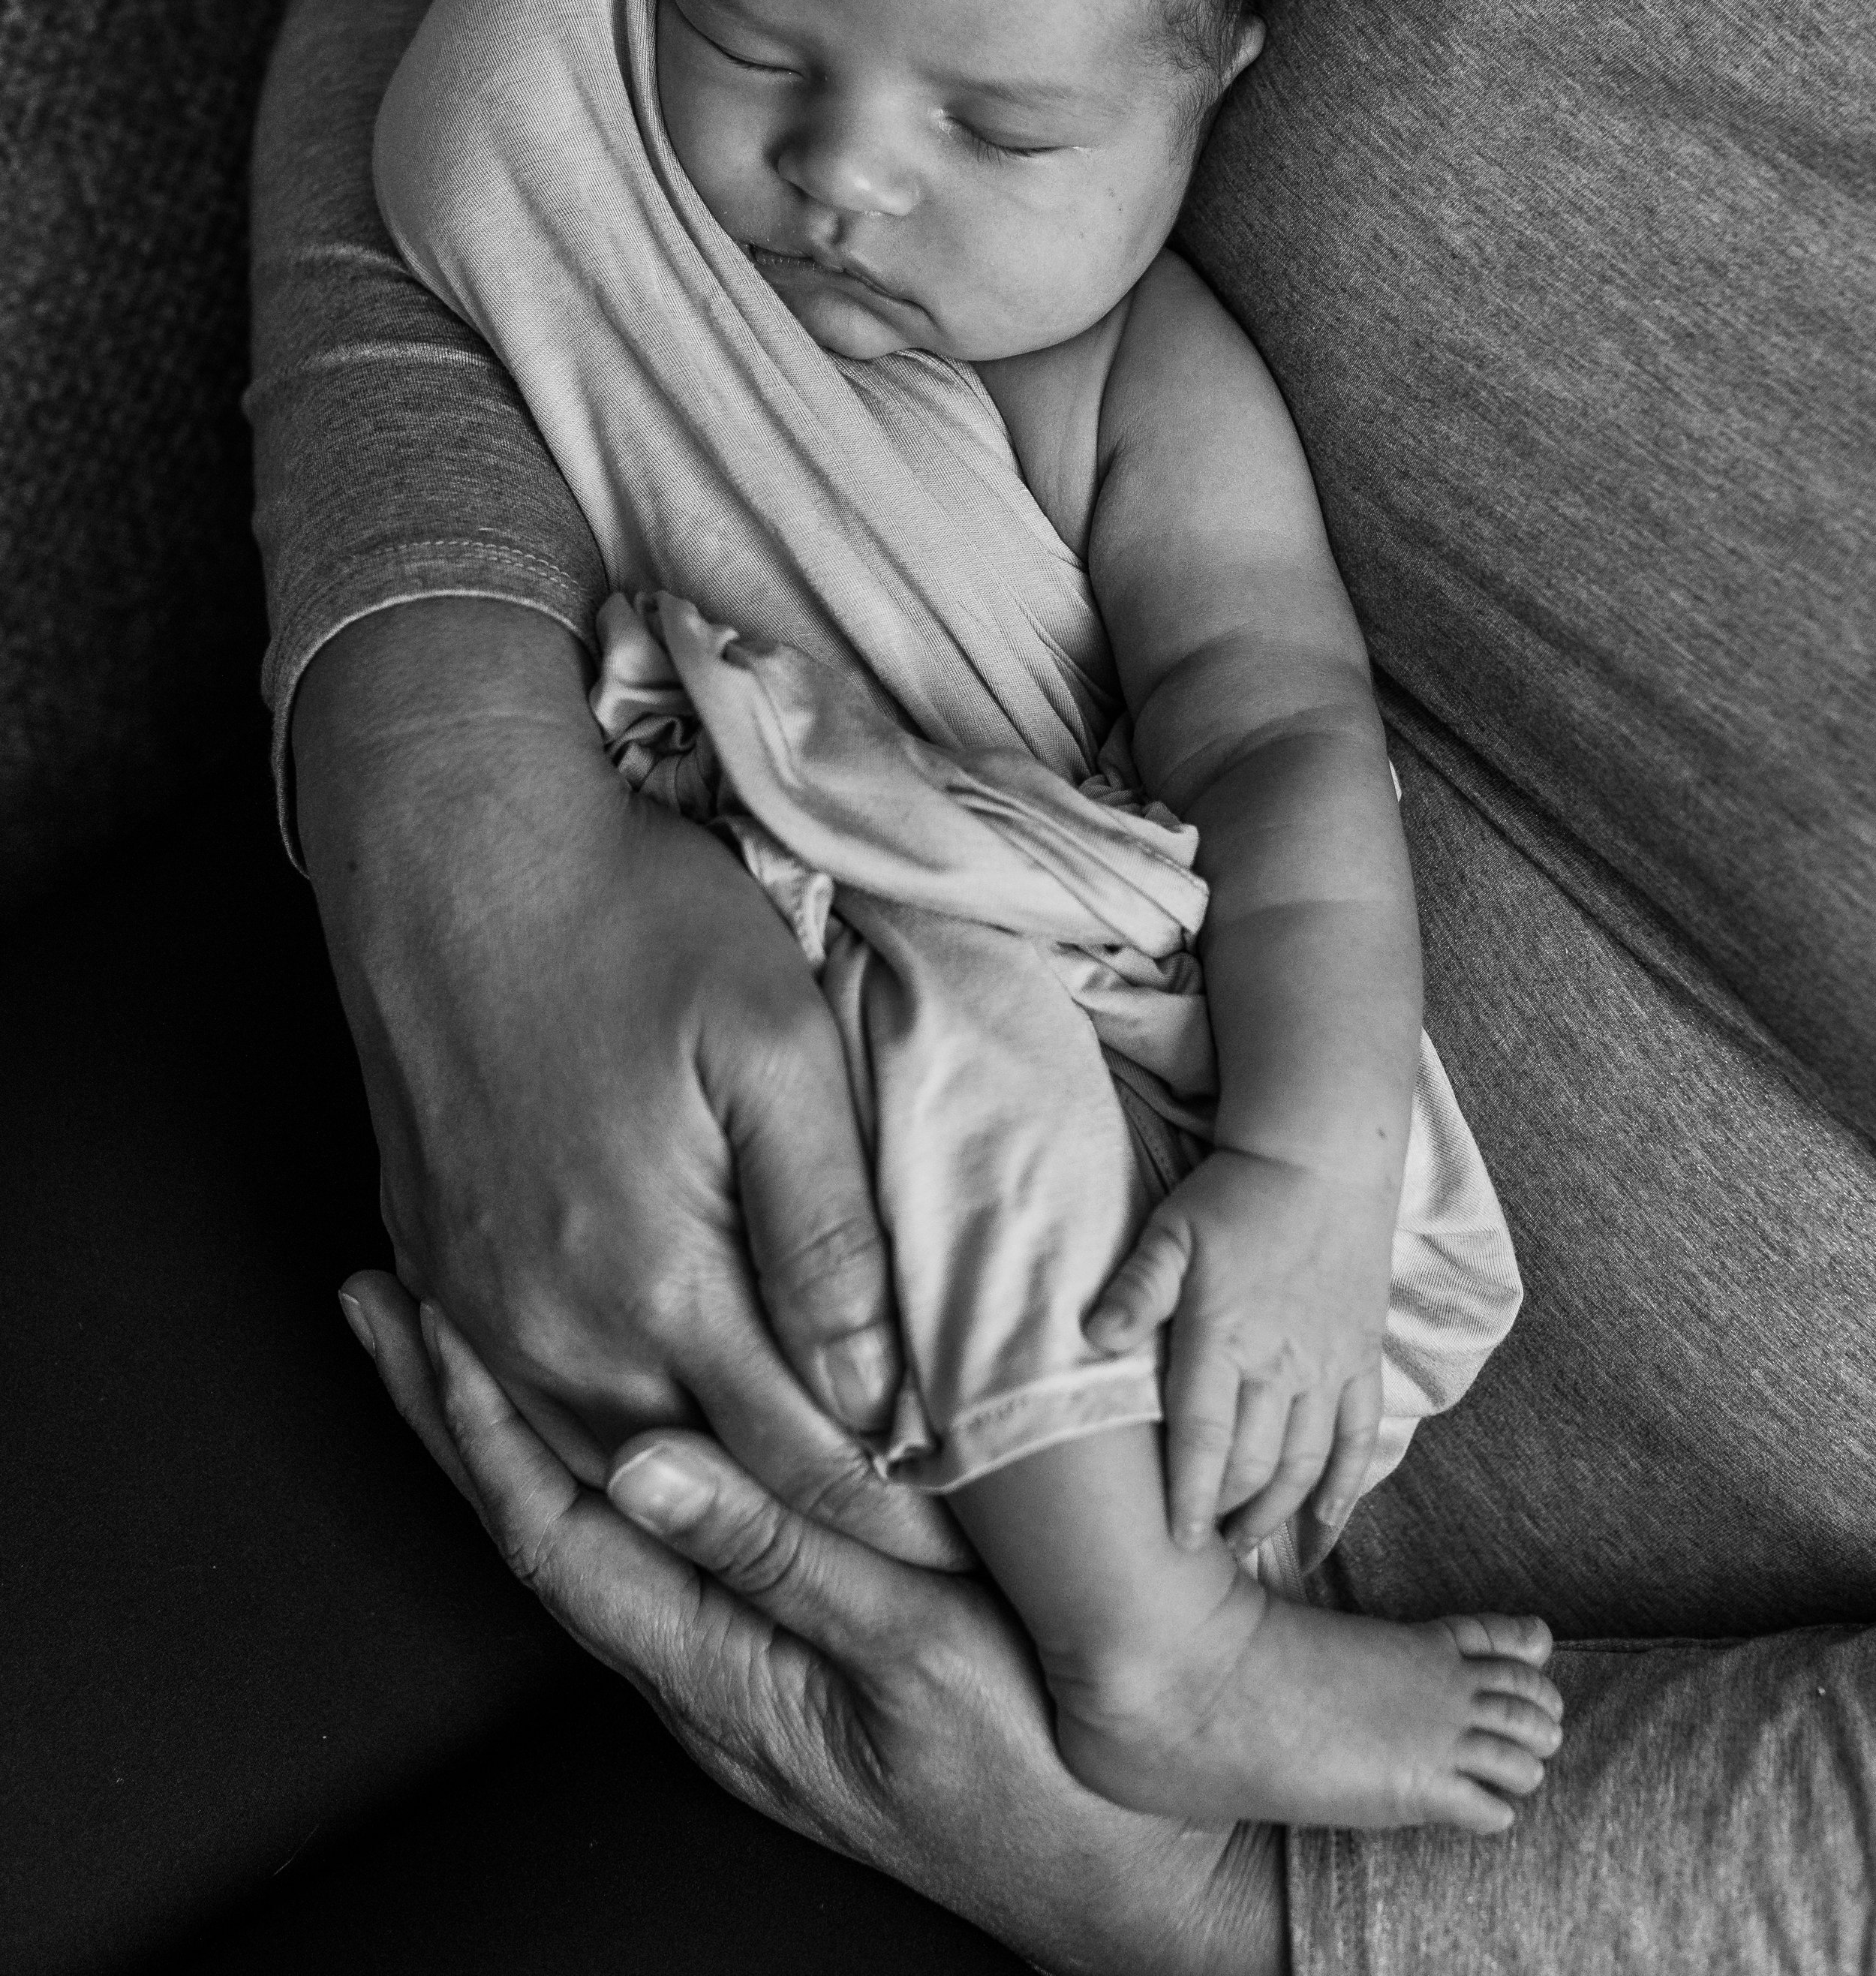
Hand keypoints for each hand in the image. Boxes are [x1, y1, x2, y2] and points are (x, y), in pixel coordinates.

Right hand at [297, 596, 951, 1563]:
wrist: (451, 846)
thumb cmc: (634, 918)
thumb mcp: (775, 1047)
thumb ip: (829, 1234)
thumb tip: (883, 1399)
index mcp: (654, 1287)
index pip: (801, 1464)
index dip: (899, 1513)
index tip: (980, 1552)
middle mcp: (551, 1332)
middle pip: (701, 1492)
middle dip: (811, 1533)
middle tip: (920, 1569)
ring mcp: (479, 1309)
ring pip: (609, 1467)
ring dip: (705, 1499)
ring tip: (808, 1523)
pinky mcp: (438, 1268)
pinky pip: (527, 1406)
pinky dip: (610, 1440)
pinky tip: (666, 1437)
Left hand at [338, 1272, 1287, 1975]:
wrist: (1138, 1879)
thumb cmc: (1045, 1774)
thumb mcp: (922, 1652)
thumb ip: (782, 1555)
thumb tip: (645, 1461)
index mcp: (722, 1680)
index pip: (555, 1536)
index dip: (479, 1424)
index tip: (420, 1318)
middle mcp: (703, 1689)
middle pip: (538, 1533)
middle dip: (450, 1417)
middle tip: (378, 1299)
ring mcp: (739, 1686)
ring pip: (588, 1542)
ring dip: (511, 1435)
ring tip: (453, 1339)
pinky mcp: (783, 1673)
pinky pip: (653, 1558)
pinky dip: (594, 1468)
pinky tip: (598, 1424)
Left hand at [1084, 1148, 1391, 1557]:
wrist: (1321, 1160)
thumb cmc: (1234, 1196)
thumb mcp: (1171, 1231)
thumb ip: (1135, 1290)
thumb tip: (1092, 1337)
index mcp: (1223, 1335)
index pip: (1204, 1438)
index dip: (1190, 1497)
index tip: (1177, 1543)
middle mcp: (1279, 1362)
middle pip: (1253, 1463)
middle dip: (1228, 1513)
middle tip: (1203, 1553)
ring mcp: (1327, 1365)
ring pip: (1304, 1462)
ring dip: (1277, 1512)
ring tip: (1248, 1545)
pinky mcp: (1361, 1359)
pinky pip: (1358, 1439)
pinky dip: (1343, 1491)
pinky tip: (1323, 1531)